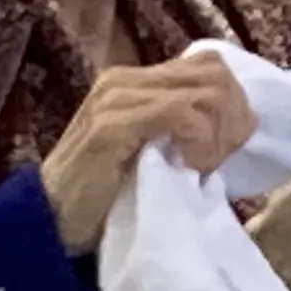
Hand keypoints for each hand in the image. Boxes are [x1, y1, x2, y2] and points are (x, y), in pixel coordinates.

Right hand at [42, 54, 257, 252]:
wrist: (48, 224)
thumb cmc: (106, 195)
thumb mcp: (156, 152)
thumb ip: (185, 128)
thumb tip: (242, 121)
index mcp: (136, 81)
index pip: (210, 67)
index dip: (234, 103)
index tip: (231, 146)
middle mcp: (124, 80)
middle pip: (214, 74)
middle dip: (233, 117)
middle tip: (221, 158)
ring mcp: (115, 99)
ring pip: (205, 92)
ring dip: (218, 133)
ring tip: (203, 166)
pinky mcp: (110, 125)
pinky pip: (181, 114)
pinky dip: (200, 142)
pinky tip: (190, 167)